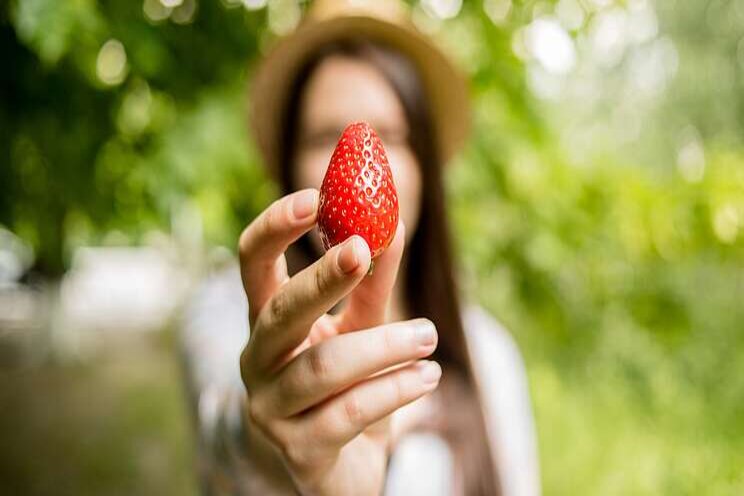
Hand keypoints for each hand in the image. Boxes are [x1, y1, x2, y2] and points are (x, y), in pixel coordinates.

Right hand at [238, 188, 440, 495]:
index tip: (315, 196)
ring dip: (383, 345)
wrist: (337, 465)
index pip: (252, 262)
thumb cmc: (345, 384)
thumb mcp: (359, 327)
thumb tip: (393, 221)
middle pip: (280, 311)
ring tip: (428, 335)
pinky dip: (395, 389)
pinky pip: (349, 412)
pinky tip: (428, 377)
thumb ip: (372, 283)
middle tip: (365, 249)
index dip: (274, 227)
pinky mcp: (299, 449)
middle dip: (323, 277)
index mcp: (266, 319)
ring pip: (323, 366)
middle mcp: (257, 359)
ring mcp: (270, 408)